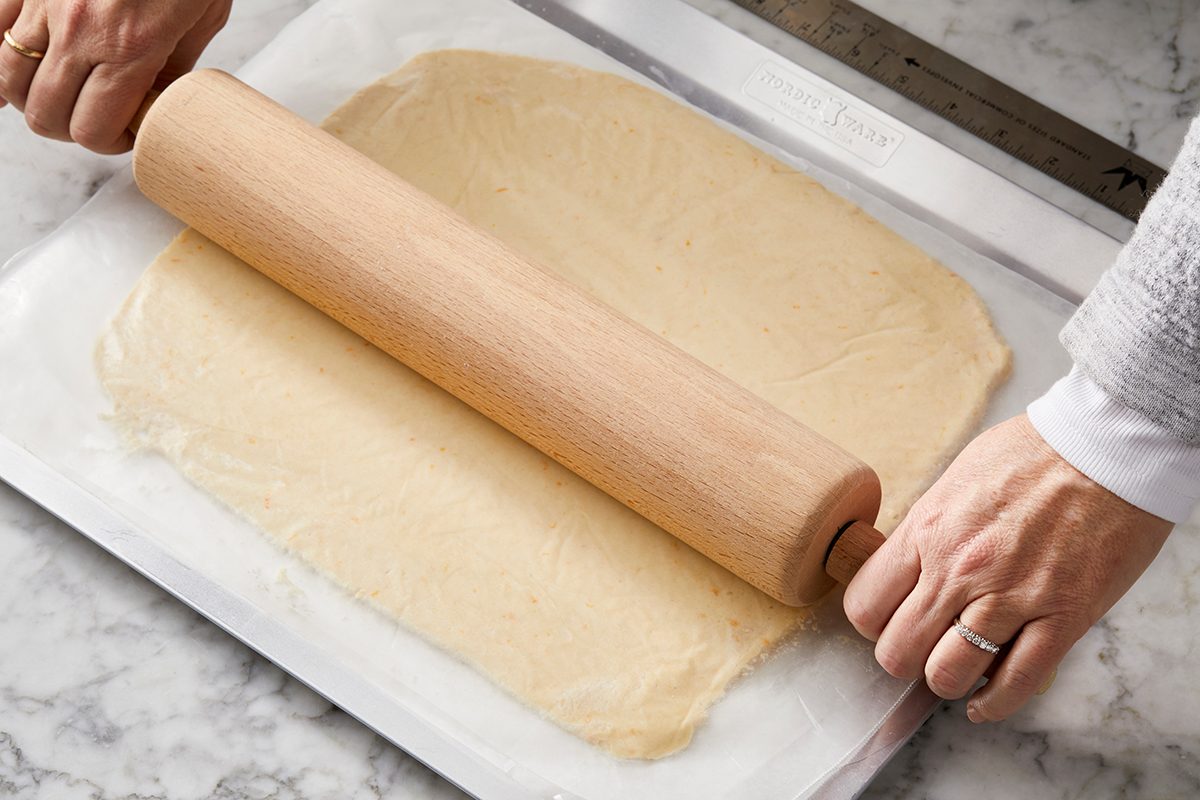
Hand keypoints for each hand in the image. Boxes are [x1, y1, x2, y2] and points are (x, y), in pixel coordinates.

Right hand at [0, 0, 231, 151]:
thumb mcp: (202, 20)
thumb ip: (174, 67)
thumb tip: (153, 101)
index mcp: (128, 48)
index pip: (91, 129)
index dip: (107, 143)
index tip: (123, 134)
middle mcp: (78, 30)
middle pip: (44, 113)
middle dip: (69, 128)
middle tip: (94, 120)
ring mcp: (43, 3)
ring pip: (8, 77)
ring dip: (31, 98)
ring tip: (61, 96)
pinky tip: (9, 77)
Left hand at [844, 413, 1172, 721]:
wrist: (1105, 445)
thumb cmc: (1032, 454)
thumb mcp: (956, 481)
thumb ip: (928, 529)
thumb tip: (907, 565)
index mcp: (928, 530)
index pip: (865, 604)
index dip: (872, 623)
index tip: (888, 620)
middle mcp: (960, 569)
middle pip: (897, 651)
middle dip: (904, 658)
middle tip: (922, 647)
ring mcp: (1011, 596)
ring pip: (947, 674)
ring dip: (946, 679)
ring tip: (956, 667)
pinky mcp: (1062, 617)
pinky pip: (1016, 682)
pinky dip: (994, 702)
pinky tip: (985, 701)